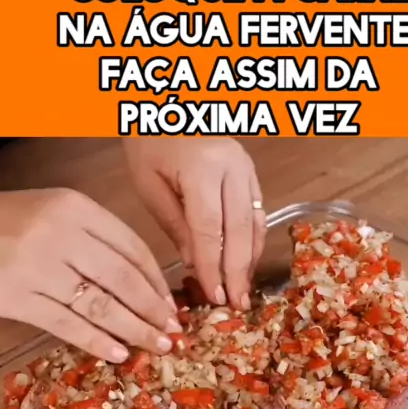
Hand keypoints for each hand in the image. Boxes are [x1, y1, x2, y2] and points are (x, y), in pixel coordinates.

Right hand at [0, 188, 181, 361]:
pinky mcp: (18, 297)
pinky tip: (117, 353)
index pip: (131, 246)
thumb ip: (94, 238)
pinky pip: (66, 324)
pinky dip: (96, 341)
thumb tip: (143, 284)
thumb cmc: (7, 223)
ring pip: (100, 305)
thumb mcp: (53, 213)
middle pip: (122, 278)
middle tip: (173, 331)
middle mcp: (60, 234)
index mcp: (74, 207)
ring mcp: (37, 267)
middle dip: (153, 309)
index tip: (172, 302)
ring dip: (134, 329)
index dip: (157, 279)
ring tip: (156, 346)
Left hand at [123, 138, 266, 309]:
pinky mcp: (251, 172)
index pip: (210, 230)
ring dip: (249, 260)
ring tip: (243, 291)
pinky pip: (257, 212)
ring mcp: (247, 169)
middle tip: (236, 304)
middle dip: (238, 271)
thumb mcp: (149, 184)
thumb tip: (194, 263)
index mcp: (202, 169)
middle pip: (240, 230)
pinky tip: (246, 264)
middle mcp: (232, 168)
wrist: (166, 104)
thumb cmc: (150, 142)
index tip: (214, 296)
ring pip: (254, 223)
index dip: (213, 267)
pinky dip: (252, 241)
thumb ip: (173, 223)